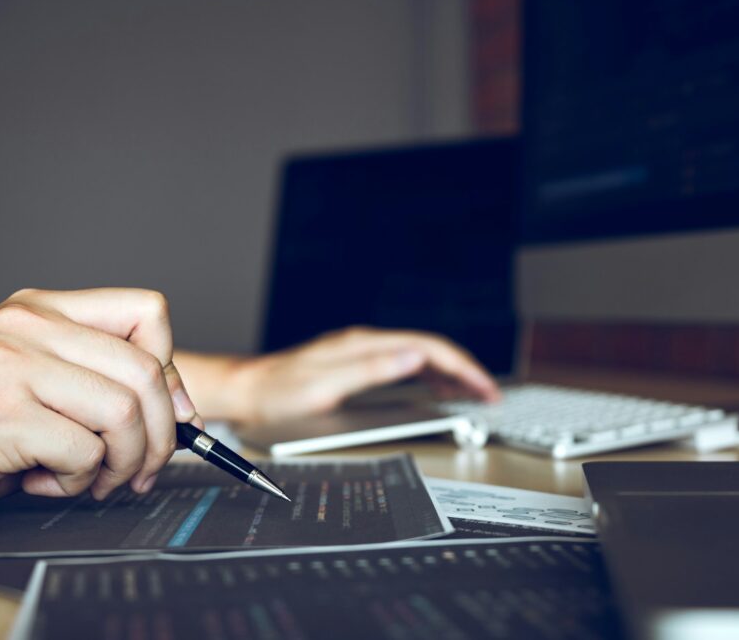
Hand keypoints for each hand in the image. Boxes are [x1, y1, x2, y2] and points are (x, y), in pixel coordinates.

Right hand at [0, 288, 200, 530]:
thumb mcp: (39, 383)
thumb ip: (101, 379)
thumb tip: (181, 406)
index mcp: (40, 309)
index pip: (145, 312)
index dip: (172, 368)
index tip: (174, 411)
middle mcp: (24, 326)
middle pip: (145, 370)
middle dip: (161, 434)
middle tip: (144, 468)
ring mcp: (7, 367)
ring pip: (123, 413)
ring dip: (121, 463)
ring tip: (92, 479)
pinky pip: (84, 453)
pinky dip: (79, 482)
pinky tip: (43, 481)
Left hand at [223, 327, 499, 421]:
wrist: (249, 391)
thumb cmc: (280, 393)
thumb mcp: (326, 385)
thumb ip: (373, 370)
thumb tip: (414, 356)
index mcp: (366, 344)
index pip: (430, 347)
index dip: (464, 368)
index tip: (484, 388)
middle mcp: (367, 343)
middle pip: (431, 349)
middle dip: (466, 370)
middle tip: (490, 395)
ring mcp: (362, 352)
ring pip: (421, 356)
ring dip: (451, 373)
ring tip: (474, 394)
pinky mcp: (357, 364)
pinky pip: (405, 365)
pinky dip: (430, 376)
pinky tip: (436, 388)